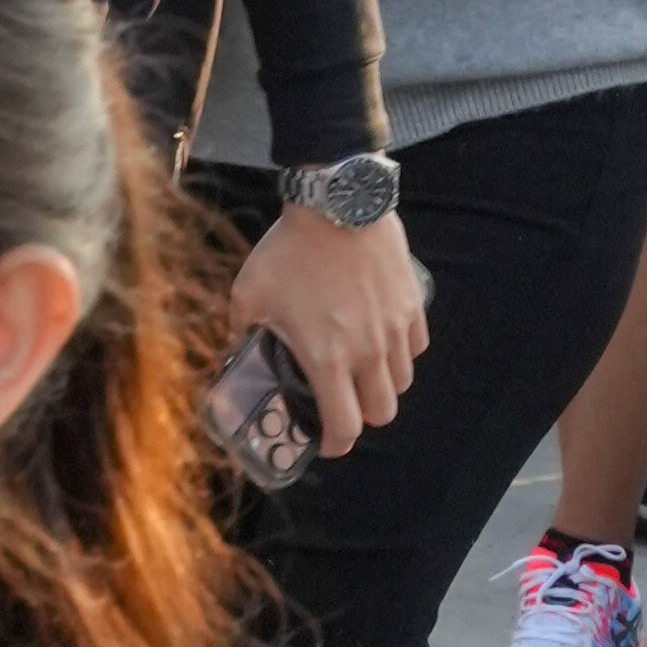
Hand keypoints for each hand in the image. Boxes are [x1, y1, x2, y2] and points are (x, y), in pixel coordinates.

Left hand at [229, 192, 426, 456]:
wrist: (337, 202)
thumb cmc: (289, 250)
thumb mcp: (248, 296)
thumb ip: (240, 333)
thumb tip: (231, 351)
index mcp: (326, 358)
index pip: (345, 426)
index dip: (336, 444)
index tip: (324, 442)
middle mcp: (367, 351)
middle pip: (383, 413)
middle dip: (363, 418)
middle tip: (343, 405)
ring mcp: (394, 328)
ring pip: (402, 382)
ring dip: (382, 386)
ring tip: (361, 372)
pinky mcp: (411, 305)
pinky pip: (415, 347)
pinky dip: (401, 354)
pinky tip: (381, 341)